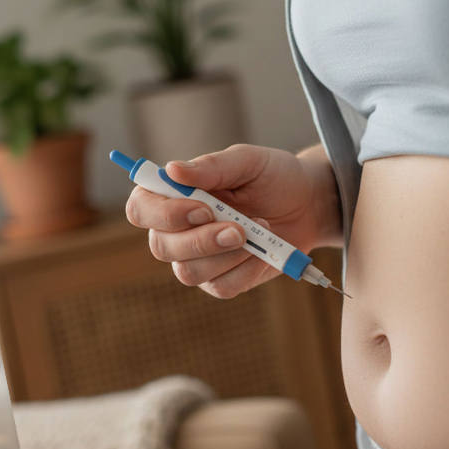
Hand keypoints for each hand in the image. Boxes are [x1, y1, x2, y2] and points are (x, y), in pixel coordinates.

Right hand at [125, 144, 332, 298]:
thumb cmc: (273, 176)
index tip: (202, 208)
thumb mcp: (247, 161)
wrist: (308, 204)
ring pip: (189, 273)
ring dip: (227, 256)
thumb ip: (211, 166)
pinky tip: (264, 252)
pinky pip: (221, 287)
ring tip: (259, 231)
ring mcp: (196, 259)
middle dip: (201, 241)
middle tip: (239, 229)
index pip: (140, 209)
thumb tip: (171, 169)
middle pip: (161, 247)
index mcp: (172, 195)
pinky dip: (247, 270)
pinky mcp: (220, 280)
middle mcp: (175, 230)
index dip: (163, 214)